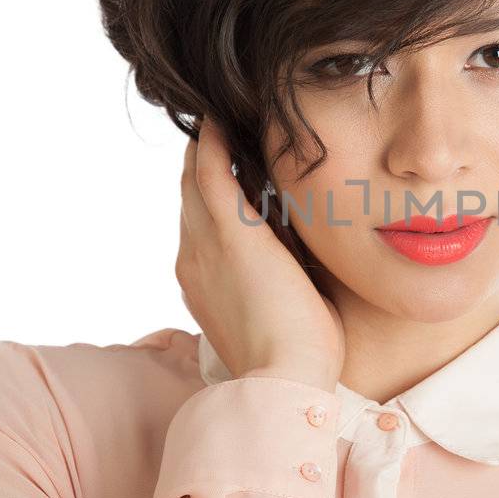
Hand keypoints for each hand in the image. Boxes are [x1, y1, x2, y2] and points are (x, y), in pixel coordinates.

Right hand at [176, 118, 344, 391]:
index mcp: (204, 282)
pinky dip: (214, 146)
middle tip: (223, 126)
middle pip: (191, 195)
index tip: (231, 164)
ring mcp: (206, 246)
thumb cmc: (297, 358)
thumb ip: (285, 277)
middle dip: (205, 161)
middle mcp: (193, 260)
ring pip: (196, 181)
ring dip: (208, 147)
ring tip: (224, 116)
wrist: (286, 381)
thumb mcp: (285, 309)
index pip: (201, 222)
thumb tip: (307, 257)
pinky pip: (211, 175)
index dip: (211, 191)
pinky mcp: (229, 236)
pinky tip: (221, 121)